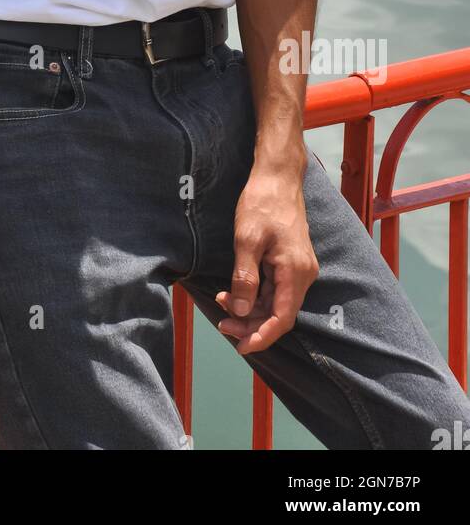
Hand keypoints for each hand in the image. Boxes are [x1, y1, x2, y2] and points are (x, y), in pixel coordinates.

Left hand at [215, 164, 318, 355]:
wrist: (278, 176)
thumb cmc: (262, 203)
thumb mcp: (247, 240)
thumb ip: (245, 278)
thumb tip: (240, 311)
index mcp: (295, 271)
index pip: (282, 318)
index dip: (262, 336)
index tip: (241, 347)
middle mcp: (303, 274)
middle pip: (279, 314)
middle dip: (250, 324)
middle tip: (221, 325)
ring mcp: (299, 268)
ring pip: (275, 302)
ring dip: (250, 309)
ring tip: (222, 304)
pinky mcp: (291, 261)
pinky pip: (275, 288)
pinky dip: (255, 294)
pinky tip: (234, 291)